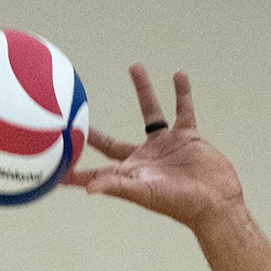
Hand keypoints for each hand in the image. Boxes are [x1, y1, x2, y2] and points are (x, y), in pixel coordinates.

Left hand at [64, 65, 245, 229]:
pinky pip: (182, 109)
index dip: (75, 172)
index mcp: (129, 174)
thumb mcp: (146, 194)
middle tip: (75, 117)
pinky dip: (182, 93)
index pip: (95, 172)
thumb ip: (118, 187)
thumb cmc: (180, 204)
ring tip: (135, 66)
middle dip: (94, 134)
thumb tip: (89, 189)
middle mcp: (144, 158)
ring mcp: (165, 146)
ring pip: (150, 112)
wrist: (216, 202)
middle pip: (111, 142)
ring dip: (144, 91)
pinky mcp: (187, 136)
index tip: (54, 169)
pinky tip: (179, 75)